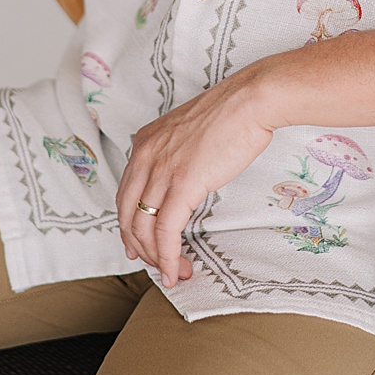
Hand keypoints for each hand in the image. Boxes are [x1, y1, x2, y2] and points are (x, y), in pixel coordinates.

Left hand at [116, 69, 276, 286]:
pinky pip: (165, 229)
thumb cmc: (230, 117)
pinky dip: (167, 255)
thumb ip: (176, 157)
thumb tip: (180, 184)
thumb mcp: (188, 135)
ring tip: (173, 272)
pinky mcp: (182, 183)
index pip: (125, 194)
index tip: (139, 246)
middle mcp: (145, 155)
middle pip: (126, 214)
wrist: (249, 102)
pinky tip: (175, 269)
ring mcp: (161, 169)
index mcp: (144, 143)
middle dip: (138, 246)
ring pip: (142, 226)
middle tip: (155, 264)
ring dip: (156, 257)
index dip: (129, 226)